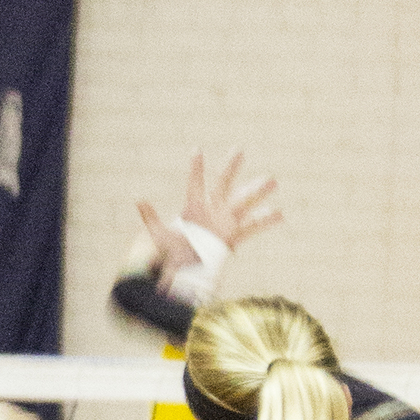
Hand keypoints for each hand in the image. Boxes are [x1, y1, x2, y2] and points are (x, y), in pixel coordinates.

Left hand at [135, 149, 282, 293]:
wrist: (187, 270)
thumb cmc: (173, 253)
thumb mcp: (160, 236)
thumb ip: (151, 218)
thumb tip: (139, 200)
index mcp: (194, 207)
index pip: (195, 184)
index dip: (196, 169)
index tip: (197, 150)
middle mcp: (212, 210)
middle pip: (223, 184)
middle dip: (231, 168)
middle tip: (239, 149)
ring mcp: (225, 221)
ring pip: (243, 202)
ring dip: (257, 192)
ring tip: (273, 180)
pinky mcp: (234, 235)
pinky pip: (252, 227)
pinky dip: (266, 221)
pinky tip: (280, 214)